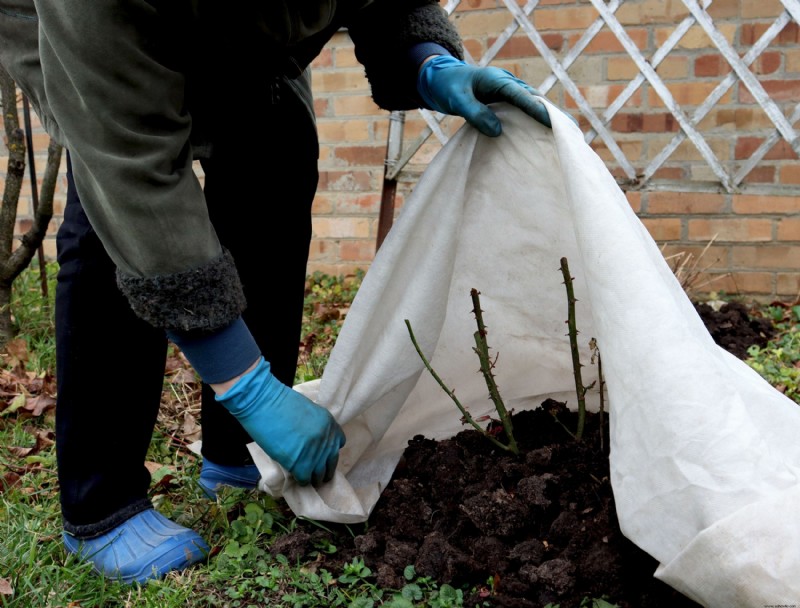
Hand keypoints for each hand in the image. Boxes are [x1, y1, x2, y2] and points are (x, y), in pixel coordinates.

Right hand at [215, 357, 344, 485]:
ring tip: (307, 478)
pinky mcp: (300, 464)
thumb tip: (313, 440)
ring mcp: (315, 453)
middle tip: (316, 473)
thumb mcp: (308, 410)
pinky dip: (300, 480)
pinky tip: (295, 477)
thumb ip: (315, 426)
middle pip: (331, 462)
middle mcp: (326, 439)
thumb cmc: (280, 402)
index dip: (329, 451)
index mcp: (330, 424)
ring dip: (313, 477)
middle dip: (324, 469)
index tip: (322, 455)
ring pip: (319, 474)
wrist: (264, 403)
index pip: (339, 443)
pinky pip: (304, 479)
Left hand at [417, 55, 572, 135]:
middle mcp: (508, 84)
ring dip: (548, 119)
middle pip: (536, 100)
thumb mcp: (457, 100)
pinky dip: (537, 121)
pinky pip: (525, 111)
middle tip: (571, 132)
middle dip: (553, 115)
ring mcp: (509, 92)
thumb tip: (497, 131)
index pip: (523, 97)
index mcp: (498, 81)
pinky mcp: (507, 102)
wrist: (442, 79)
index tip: (553, 124)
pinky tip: (545, 136)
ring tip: (567, 137)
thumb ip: (476, 114)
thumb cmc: (449, 88)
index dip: (538, 111)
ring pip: (534, 105)